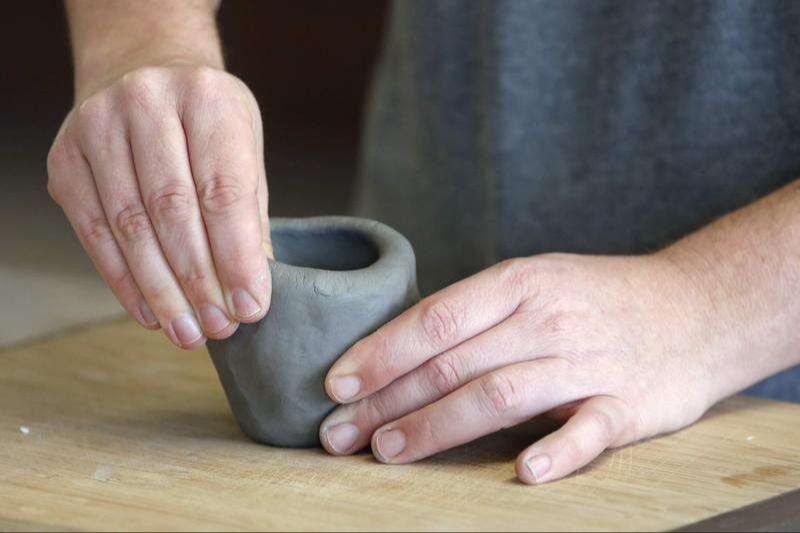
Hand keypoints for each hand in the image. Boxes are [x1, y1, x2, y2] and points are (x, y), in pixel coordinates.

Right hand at [47, 64, 270, 347]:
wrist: (141, 66)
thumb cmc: (205, 118)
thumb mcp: (244, 146)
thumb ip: (248, 212)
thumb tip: (252, 288)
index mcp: (207, 98)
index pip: (223, 191)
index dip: (237, 257)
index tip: (251, 306)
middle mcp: (147, 103)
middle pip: (173, 210)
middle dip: (199, 280)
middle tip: (218, 327)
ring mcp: (98, 127)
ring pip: (130, 226)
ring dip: (160, 290)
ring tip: (186, 332)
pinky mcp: (66, 158)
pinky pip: (94, 231)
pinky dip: (123, 280)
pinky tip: (149, 311)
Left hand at [319, 253, 731, 483]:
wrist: (697, 307)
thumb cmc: (595, 298)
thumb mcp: (536, 281)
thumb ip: (477, 314)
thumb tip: (397, 350)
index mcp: (520, 283)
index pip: (435, 320)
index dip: (380, 353)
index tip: (335, 384)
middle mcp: (547, 319)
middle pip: (453, 364)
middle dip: (387, 400)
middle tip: (339, 433)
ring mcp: (587, 362)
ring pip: (500, 395)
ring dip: (438, 426)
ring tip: (388, 450)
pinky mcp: (628, 405)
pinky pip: (589, 431)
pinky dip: (557, 452)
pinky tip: (523, 473)